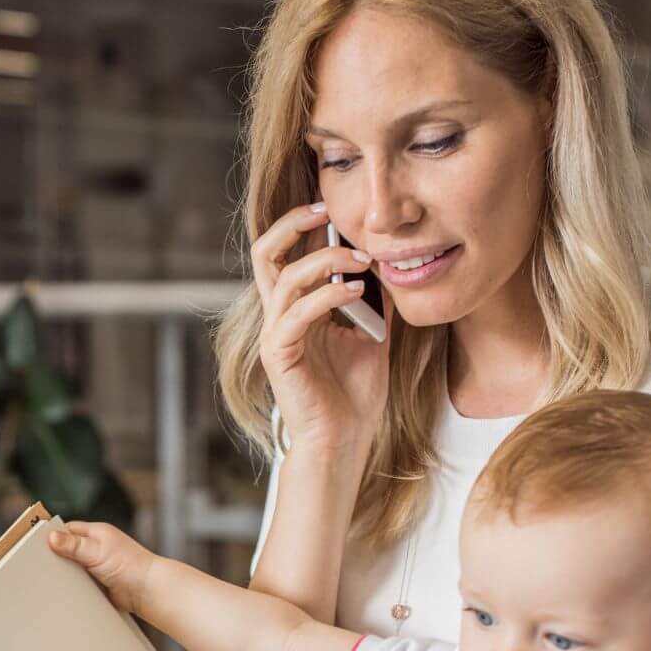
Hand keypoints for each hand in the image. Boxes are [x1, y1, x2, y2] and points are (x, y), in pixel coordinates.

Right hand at [46, 521, 155, 614]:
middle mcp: (96, 547)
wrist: (146, 591)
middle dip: (57, 555)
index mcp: (97, 533)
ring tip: (49, 577)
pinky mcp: (97, 582)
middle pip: (68, 548)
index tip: (36, 543)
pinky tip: (64, 589)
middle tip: (40, 563)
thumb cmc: (130, 565)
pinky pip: (79, 582)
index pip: (68, 529)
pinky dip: (72, 585)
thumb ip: (74, 545)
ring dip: (64, 572)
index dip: (53, 535)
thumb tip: (52, 537)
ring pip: (72, 566)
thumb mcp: (97, 551)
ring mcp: (97, 565)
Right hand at [249, 202, 390, 458]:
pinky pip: (297, 313)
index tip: (337, 209)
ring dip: (325, 261)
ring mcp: (276, 335)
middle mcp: (280, 317)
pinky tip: (355, 292)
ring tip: (362, 259)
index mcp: (297, 309)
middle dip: (292, 224)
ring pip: (284, 277)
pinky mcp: (279, 355)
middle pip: (265, 253)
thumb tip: (385, 265)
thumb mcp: (373, 335)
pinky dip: (327, 295)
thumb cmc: (354, 395)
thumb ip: (372, 301)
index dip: (305, 226)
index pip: (289, 254)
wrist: (344, 441)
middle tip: (325, 210)